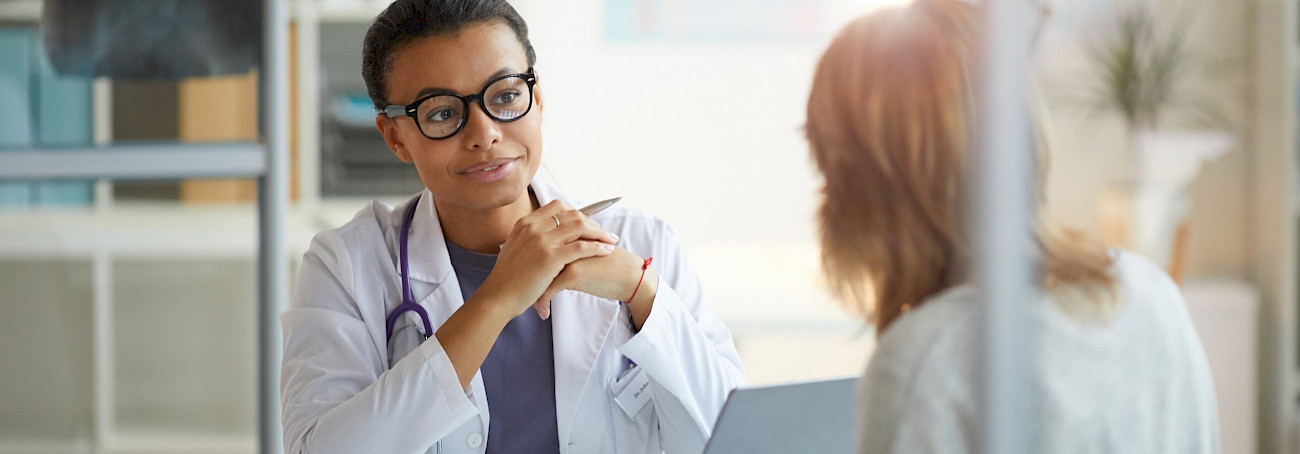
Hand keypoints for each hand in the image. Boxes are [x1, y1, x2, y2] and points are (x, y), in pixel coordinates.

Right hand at [474, 200, 618, 319]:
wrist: (498, 296)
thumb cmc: (507, 278)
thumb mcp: (514, 248)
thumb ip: (529, 237)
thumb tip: (544, 235)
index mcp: (525, 223)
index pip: (557, 206)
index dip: (577, 212)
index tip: (589, 223)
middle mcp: (534, 227)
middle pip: (573, 215)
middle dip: (593, 223)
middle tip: (605, 234)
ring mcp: (542, 241)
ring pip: (580, 227)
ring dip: (600, 233)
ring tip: (611, 241)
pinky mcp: (550, 258)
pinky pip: (581, 247)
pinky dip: (597, 247)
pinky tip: (606, 251)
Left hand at [533, 247, 658, 327]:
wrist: (630, 276)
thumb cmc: (608, 266)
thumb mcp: (584, 251)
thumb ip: (566, 249)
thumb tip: (546, 261)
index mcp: (566, 232)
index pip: (536, 245)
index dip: (527, 263)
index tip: (523, 278)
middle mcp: (564, 240)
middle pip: (533, 258)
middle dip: (525, 279)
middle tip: (522, 293)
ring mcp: (567, 255)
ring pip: (537, 274)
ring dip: (531, 292)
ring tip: (530, 305)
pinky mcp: (573, 273)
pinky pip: (548, 290)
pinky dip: (542, 303)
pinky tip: (543, 312)